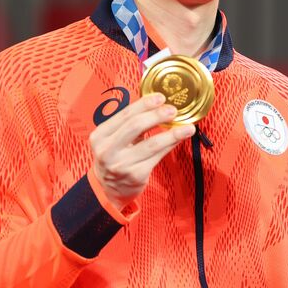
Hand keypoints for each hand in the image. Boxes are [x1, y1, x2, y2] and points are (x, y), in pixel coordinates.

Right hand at [90, 93, 194, 210]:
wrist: (108, 189)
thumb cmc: (115, 158)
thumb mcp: (113, 140)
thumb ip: (129, 124)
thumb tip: (157, 105)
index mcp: (100, 136)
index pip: (124, 115)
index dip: (144, 104)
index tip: (160, 97)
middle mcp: (107, 150)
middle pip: (135, 126)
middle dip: (157, 115)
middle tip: (173, 110)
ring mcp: (121, 165)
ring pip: (151, 144)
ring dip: (172, 133)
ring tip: (187, 127)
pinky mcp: (136, 176)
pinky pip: (158, 156)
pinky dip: (171, 145)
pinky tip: (180, 138)